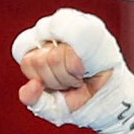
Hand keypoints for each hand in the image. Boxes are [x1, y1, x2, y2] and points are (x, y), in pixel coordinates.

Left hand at [11, 9, 133, 133]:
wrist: (110, 104)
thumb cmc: (80, 100)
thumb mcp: (51, 107)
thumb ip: (34, 99)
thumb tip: (30, 86)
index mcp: (40, 44)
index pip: (22, 48)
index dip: (34, 70)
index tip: (50, 82)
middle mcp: (55, 31)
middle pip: (38, 59)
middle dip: (54, 80)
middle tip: (71, 82)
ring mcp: (74, 26)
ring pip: (55, 56)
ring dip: (68, 76)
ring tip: (80, 77)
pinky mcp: (92, 28)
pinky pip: (72, 47)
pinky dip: (76, 67)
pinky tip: (85, 70)